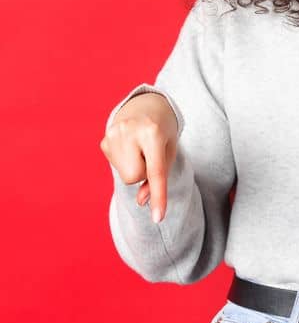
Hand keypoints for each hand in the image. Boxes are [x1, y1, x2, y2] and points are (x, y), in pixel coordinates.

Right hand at [101, 92, 179, 222]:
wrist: (147, 105)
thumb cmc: (163, 131)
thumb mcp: (169, 150)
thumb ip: (159, 177)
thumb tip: (142, 202)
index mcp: (153, 132)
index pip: (156, 172)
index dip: (158, 195)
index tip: (158, 217)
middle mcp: (130, 131)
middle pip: (135, 177)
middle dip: (143, 172)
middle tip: (149, 152)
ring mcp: (112, 134)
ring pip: (125, 175)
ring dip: (134, 167)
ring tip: (139, 148)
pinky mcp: (104, 140)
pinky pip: (116, 167)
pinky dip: (125, 162)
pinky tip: (129, 146)